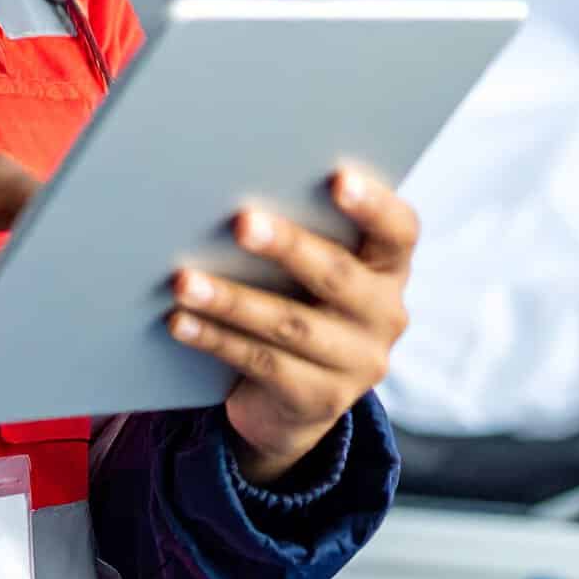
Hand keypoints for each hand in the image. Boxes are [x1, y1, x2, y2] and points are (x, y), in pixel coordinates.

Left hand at [168, 170, 416, 486]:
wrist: (297, 398)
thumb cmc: (300, 302)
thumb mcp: (314, 271)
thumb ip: (302, 232)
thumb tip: (230, 194)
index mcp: (388, 269)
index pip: (398, 231)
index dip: (374, 205)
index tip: (338, 178)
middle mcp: (385, 315)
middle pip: (338, 276)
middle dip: (288, 247)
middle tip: (241, 222)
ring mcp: (357, 364)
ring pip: (290, 325)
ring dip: (231, 300)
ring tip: (184, 281)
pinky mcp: (320, 400)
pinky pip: (261, 363)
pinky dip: (215, 338)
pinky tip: (180, 321)